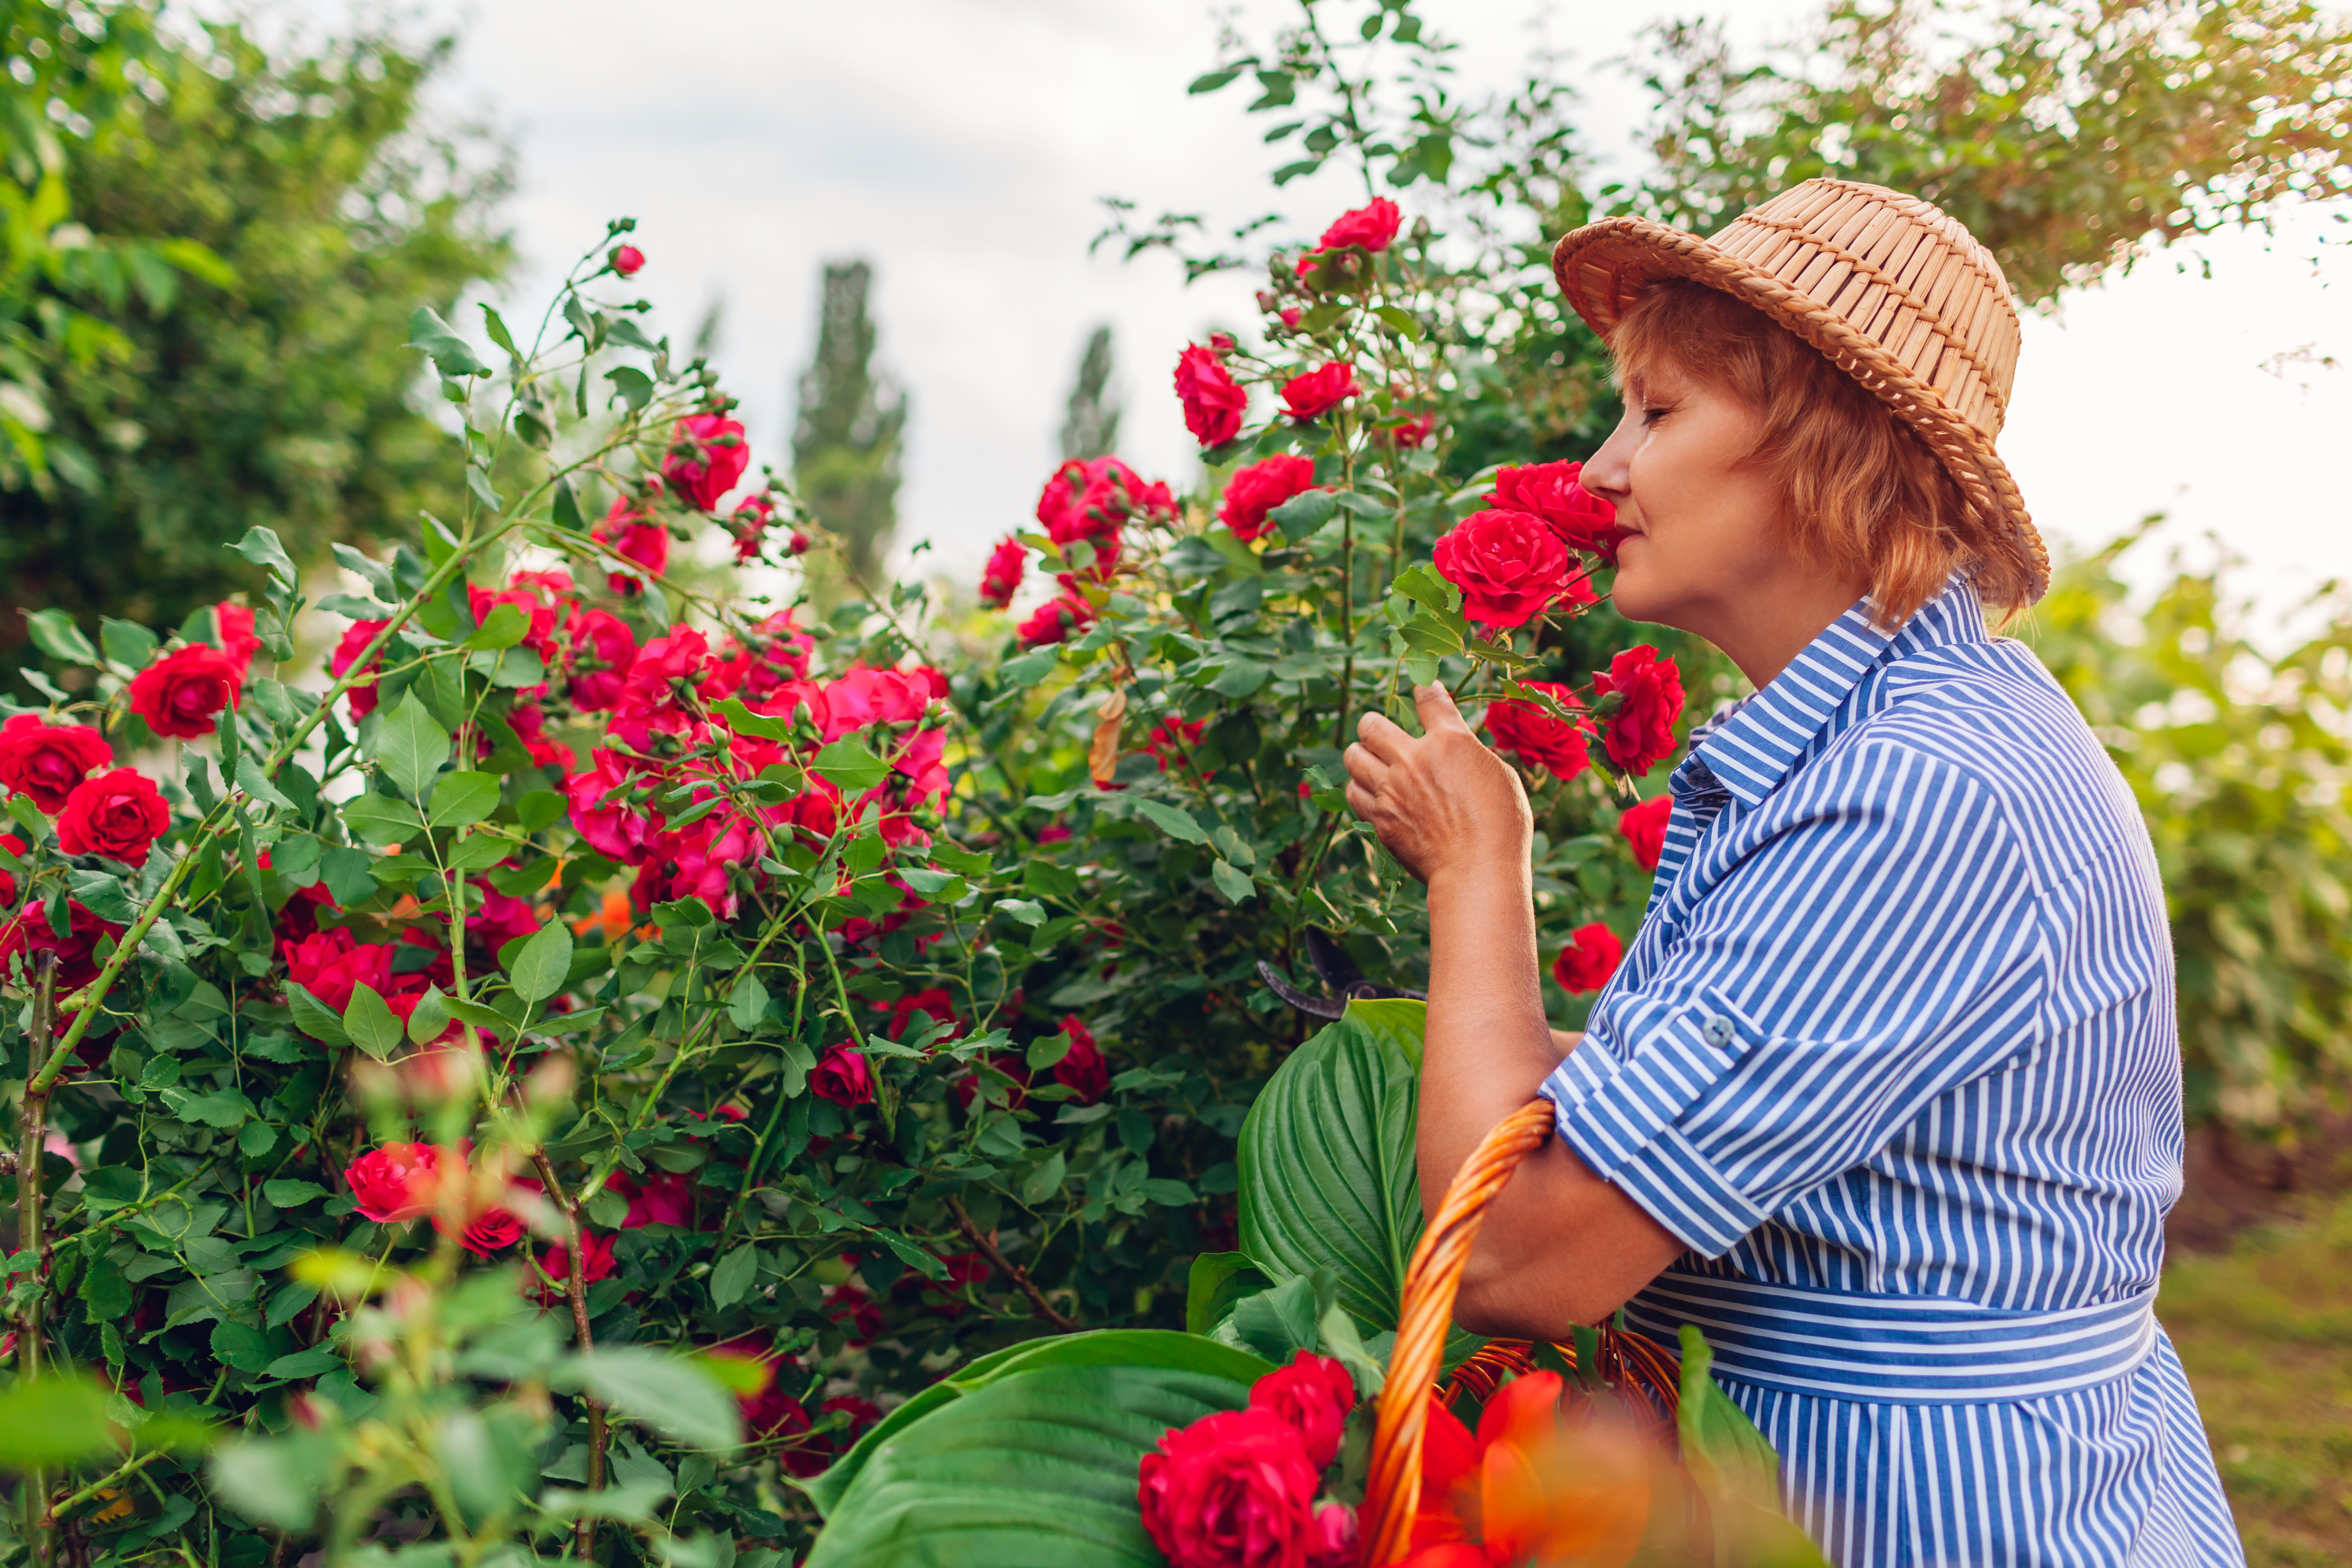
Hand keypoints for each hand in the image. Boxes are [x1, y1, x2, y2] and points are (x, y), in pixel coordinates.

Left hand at [1344, 684, 1530, 884]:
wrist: (1479, 870)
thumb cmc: (1503, 826)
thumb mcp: (1499, 777)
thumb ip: (1471, 756)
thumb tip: (1458, 749)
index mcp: (1449, 742)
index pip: (1429, 701)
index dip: (1424, 691)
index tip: (1423, 691)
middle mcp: (1413, 759)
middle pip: (1371, 724)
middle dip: (1374, 724)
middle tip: (1381, 733)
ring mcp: (1391, 789)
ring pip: (1353, 756)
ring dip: (1361, 755)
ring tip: (1371, 762)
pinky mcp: (1379, 819)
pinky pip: (1353, 793)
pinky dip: (1359, 788)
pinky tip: (1371, 793)